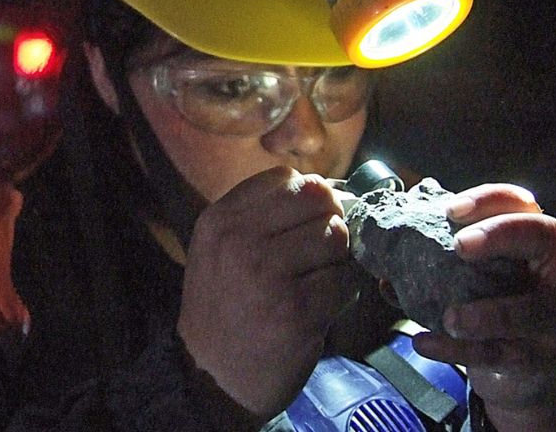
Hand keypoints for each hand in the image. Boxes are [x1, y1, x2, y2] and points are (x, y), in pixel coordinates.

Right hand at [177, 166, 358, 418]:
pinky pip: (345, 282)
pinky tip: (321, 308)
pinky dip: (343, 294)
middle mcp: (240, 242)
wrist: (210, 376)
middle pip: (318, 201)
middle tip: (320, 252)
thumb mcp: (220, 249)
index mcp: (220, 220)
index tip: (306, 222)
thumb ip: (262, 215)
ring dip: (338, 260)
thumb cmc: (224, 307)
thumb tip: (329, 189)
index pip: (286, 179)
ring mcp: (269, 276)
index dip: (307, 197)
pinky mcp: (298, 312)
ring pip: (336, 238)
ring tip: (318, 281)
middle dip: (329, 223)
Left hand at [411, 184, 555, 430]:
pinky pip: (497, 354)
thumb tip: (381, 257)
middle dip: (499, 235)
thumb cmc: (488, 303)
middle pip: (543, 237)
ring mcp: (549, 317)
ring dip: (486, 314)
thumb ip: (435, 260)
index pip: (521, 205)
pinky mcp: (535, 358)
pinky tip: (423, 342)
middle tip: (459, 245)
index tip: (451, 208)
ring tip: (451, 318)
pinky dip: (456, 350)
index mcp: (530, 241)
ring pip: (527, 311)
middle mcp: (550, 271)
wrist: (519, 366)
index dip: (490, 200)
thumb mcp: (471, 276)